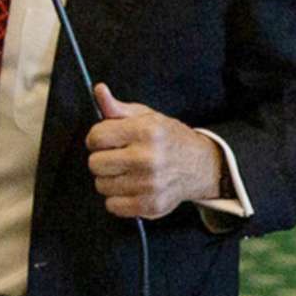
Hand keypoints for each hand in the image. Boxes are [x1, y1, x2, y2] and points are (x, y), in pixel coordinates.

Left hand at [85, 83, 222, 219]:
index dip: (98, 138)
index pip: (95, 137)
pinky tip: (131, 187)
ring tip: (127, 172)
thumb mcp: (146, 116)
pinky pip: (113, 206)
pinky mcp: (152, 206)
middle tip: (118, 156)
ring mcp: (150, 185)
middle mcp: (148, 159)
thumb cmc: (168, 138)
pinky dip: (117, 199)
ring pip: (101, 185)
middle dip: (102, 158)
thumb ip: (117, 107)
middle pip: (95, 164)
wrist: (200, 165)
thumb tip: (98, 89)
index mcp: (145, 132)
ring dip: (109, 179)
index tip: (108, 140)